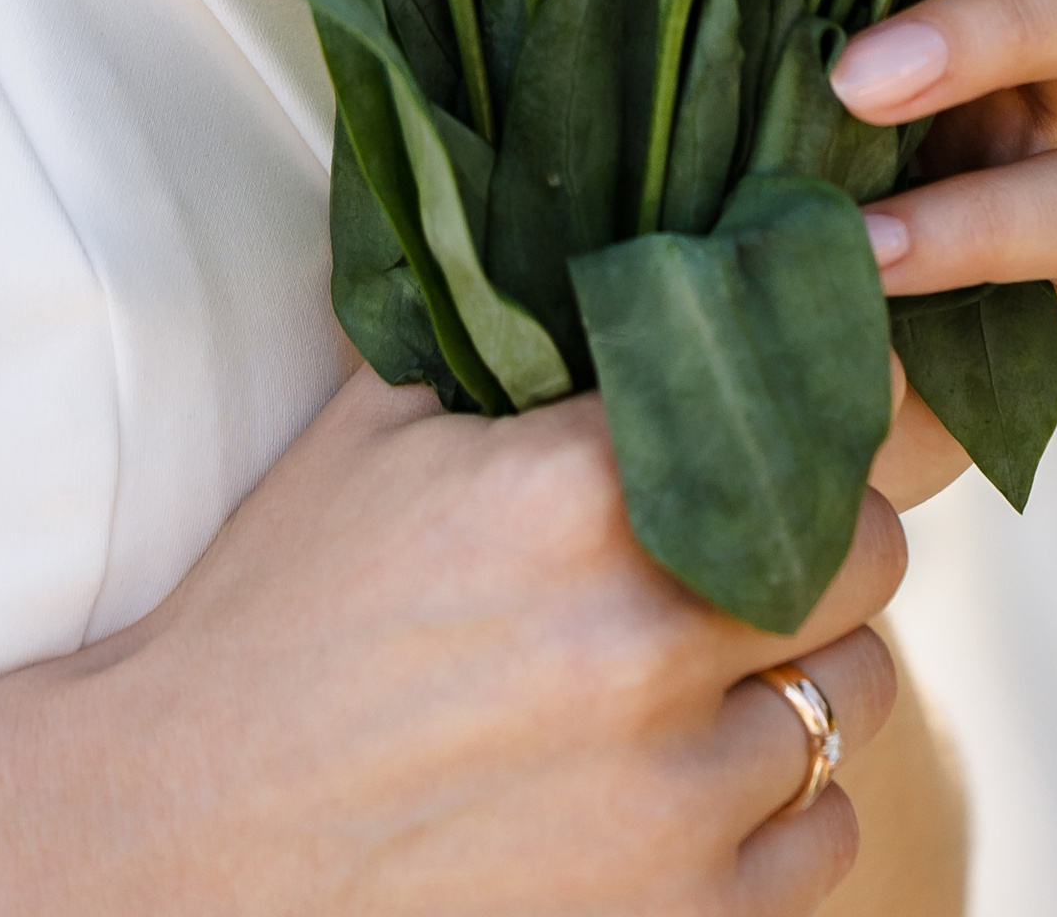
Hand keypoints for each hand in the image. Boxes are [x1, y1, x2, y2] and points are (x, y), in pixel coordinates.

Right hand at [91, 373, 901, 915]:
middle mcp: (643, 636)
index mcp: (575, 488)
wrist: (193, 831)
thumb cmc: (287, 615)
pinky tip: (691, 771)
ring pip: (854, 695)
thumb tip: (632, 221)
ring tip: (706, 660)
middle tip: (757, 534)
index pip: (810, 406)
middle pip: (863, 552)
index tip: (829, 398)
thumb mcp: (383, 427)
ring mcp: (672, 796)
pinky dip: (780, 807)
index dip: (836, 400)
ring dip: (800, 670)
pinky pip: (826, 836)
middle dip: (823, 533)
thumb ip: (519, 328)